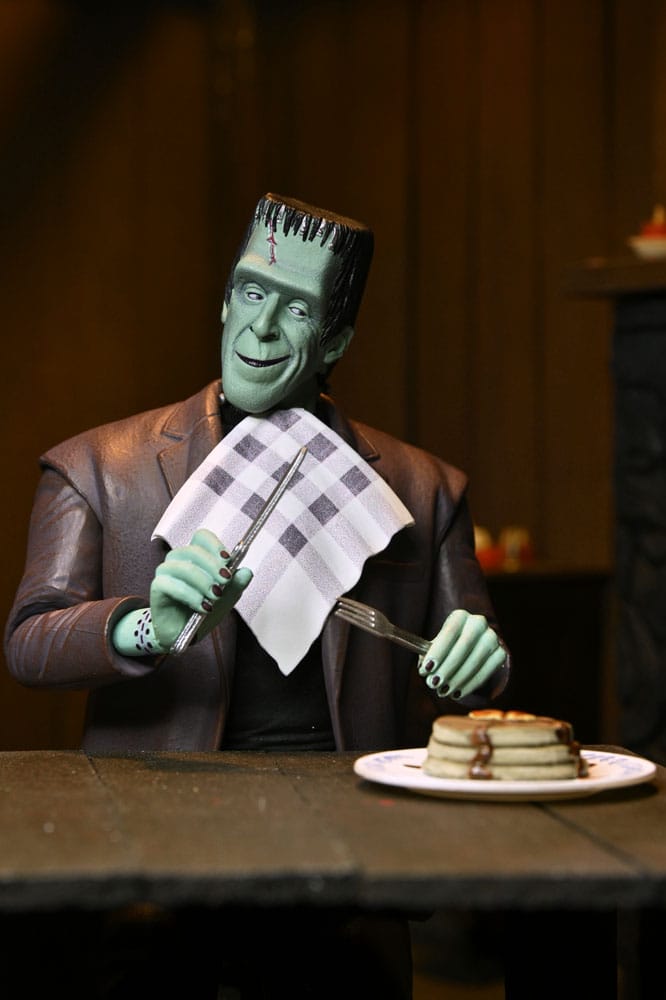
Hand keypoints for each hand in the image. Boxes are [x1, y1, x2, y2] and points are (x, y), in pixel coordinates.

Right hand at [150, 529, 251, 648]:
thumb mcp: (227, 598)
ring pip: (182, 567)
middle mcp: (178, 560)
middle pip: (193, 550)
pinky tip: (203, 607)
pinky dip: (191, 596)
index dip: (215, 545)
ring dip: (202, 581)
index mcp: (195, 556)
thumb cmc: (204, 610)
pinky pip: (171, 585)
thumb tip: (246, 572)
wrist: (185, 634)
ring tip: (215, 597)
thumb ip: (237, 584)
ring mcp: (166, 572)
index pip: (201, 537)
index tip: (228, 560)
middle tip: (226, 580)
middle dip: (213, 565)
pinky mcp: (157, 588)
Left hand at [418, 609, 505, 699]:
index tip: (426, 669)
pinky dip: (470, 685)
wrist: (473, 646)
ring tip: (443, 691)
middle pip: (463, 647)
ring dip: (457, 679)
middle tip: (433, 684)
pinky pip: (486, 672)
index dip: (437, 652)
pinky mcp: (500, 653)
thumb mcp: (437, 645)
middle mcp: (478, 623)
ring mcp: (492, 638)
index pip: (449, 632)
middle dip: (446, 669)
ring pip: (475, 662)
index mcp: (460, 616)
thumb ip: (428, 655)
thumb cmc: (448, 646)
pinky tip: (457, 693)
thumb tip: (424, 670)